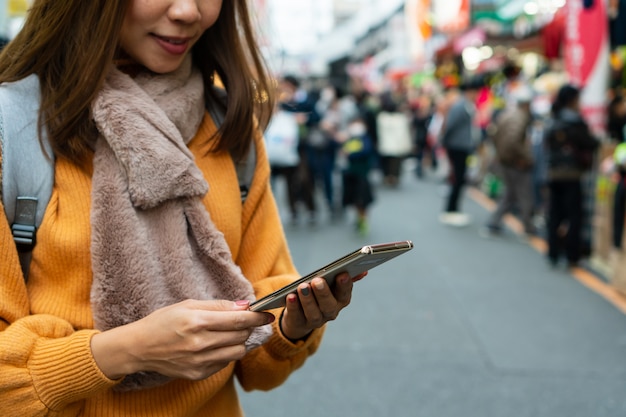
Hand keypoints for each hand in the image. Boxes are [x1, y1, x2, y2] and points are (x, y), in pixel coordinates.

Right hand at [91, 299, 273, 380]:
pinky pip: (225, 364)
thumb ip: (218, 305)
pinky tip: (216, 345)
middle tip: (244, 320)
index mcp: (197, 322)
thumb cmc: (163, 321)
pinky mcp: (198, 374)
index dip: (256, 316)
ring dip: (240, 341)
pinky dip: (227, 353)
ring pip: (237, 352)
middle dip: (248, 327)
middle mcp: (199, 344)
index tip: (267, 314)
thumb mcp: (188, 305)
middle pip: (240, 336)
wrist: (139, 347)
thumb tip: (244, 305)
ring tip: (230, 333)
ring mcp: (199, 362)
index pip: (237, 320)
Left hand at [279, 272, 366, 340]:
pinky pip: (296, 316)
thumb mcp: (331, 285)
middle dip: (323, 293)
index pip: (345, 293)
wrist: (301, 317)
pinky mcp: (299, 324)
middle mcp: (330, 312)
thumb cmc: (319, 294)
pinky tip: (290, 296)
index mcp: (341, 300)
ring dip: (308, 300)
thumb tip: (364, 270)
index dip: (344, 285)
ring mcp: (315, 320)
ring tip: (302, 286)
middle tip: (317, 280)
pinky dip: (293, 306)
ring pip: (313, 313)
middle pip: (329, 305)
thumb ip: (346, 277)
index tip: (342, 274)